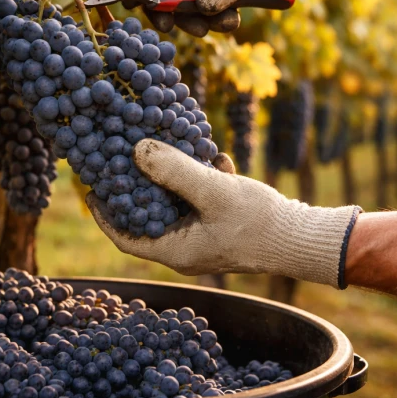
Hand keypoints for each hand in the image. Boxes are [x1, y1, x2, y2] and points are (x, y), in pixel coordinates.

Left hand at [87, 139, 359, 285]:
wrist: (305, 237)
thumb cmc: (260, 223)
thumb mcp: (215, 192)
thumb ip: (176, 171)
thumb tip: (138, 149)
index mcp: (177, 250)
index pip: (125, 237)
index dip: (104, 214)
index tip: (91, 188)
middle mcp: (187, 246)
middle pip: (147, 216)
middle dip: (134, 188)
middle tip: (119, 159)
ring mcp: (206, 234)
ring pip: (175, 204)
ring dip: (168, 178)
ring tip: (159, 148)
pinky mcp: (223, 221)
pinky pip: (201, 198)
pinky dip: (199, 176)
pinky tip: (211, 154)